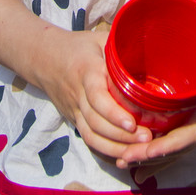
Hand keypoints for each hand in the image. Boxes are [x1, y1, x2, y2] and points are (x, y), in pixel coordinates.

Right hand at [34, 27, 153, 161]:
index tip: (132, 124)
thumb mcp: (99, 40)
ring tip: (140, 150)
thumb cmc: (78, 47)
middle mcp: (78, 94)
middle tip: (148, 140)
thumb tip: (151, 46)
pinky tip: (125, 155)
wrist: (43, 58)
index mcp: (86, 71)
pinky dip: (106, 150)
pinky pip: (88, 138)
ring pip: (91, 135)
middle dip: (121, 136)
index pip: (97, 97)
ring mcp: (74, 110)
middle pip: (96, 122)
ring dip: (116, 147)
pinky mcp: (73, 119)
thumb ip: (121, 46)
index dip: (114, 113)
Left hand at [113, 36, 195, 171]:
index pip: (185, 138)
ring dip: (150, 160)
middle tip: (122, 161)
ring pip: (174, 152)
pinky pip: (177, 146)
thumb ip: (188, 45)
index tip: (142, 153)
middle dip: (148, 158)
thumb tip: (160, 29)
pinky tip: (142, 162)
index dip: (163, 148)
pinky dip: (160, 155)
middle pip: (175, 151)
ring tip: (124, 163)